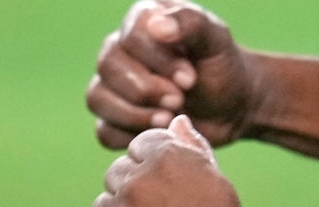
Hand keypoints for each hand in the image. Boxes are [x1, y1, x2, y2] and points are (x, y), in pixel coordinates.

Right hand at [87, 0, 255, 148]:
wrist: (231, 106)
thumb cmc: (222, 66)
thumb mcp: (217, 40)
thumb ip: (191, 23)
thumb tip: (157, 25)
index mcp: (145, 18)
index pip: (131, 35)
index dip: (158, 61)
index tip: (190, 78)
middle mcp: (121, 46)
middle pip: (108, 65)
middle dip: (146, 89)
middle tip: (179, 100)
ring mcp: (113, 83)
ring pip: (97, 98)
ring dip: (135, 114)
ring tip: (170, 118)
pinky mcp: (113, 117)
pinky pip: (104, 130)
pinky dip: (131, 135)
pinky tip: (161, 131)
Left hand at [94, 115, 240, 206]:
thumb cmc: (215, 205)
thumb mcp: (210, 173)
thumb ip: (190, 144)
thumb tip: (178, 120)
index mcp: (167, 155)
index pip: (142, 142)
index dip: (154, 158)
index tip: (168, 177)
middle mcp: (142, 174)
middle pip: (122, 166)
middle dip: (135, 178)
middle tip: (158, 197)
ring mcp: (125, 200)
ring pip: (110, 189)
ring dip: (123, 197)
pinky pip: (103, 206)